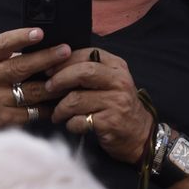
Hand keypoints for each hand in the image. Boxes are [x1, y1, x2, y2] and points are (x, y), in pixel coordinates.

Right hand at [0, 28, 71, 134]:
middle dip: (46, 57)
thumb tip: (45, 46)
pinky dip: (49, 106)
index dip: (20, 37)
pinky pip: (34, 111)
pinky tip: (59, 101)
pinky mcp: (5, 119)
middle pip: (20, 66)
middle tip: (65, 51)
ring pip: (32, 91)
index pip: (0, 44)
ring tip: (71, 77)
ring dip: (54, 84)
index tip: (39, 33)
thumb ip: (10, 57)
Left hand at [42, 49, 152, 165]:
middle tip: (48, 88)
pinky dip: (70, 123)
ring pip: (76, 98)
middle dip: (59, 80)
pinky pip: (79, 120)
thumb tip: (55, 65)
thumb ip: (90, 71)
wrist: (140, 135)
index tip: (50, 69)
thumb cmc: (118, 106)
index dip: (65, 60)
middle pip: (83, 72)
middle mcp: (119, 82)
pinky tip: (71, 124)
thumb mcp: (111, 82)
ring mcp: (116, 102)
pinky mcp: (110, 122)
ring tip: (57, 114)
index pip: (89, 54)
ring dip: (60, 108)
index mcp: (117, 67)